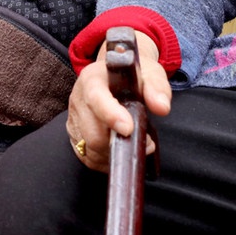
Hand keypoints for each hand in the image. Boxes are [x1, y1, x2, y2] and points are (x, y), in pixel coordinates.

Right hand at [65, 31, 172, 172]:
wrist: (118, 75)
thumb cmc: (133, 76)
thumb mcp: (149, 73)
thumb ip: (157, 88)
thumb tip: (162, 107)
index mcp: (93, 79)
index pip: (96, 99)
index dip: (111, 116)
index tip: (129, 129)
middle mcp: (78, 99)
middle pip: (93, 134)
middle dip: (120, 143)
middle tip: (146, 142)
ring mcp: (74, 118)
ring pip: (91, 149)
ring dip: (116, 153)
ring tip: (135, 143)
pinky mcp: (75, 134)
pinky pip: (88, 157)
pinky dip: (106, 160)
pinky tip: (121, 149)